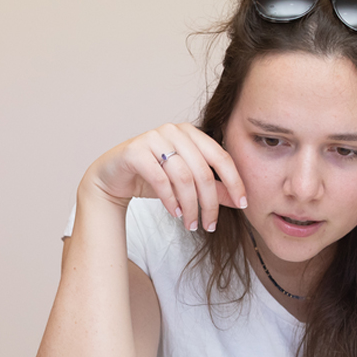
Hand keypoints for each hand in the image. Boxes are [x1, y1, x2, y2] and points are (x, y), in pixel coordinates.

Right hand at [81, 123, 246, 231]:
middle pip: (202, 171)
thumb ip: (212, 187)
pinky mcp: (135, 151)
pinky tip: (173, 213)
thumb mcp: (186, 183)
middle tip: (209, 225)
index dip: (235, 181)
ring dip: (189, 205)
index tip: (243, 204)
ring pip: (182, 177)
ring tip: (190, 224)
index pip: (221, 157)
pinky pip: (159, 179)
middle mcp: (173, 130)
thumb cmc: (151, 177)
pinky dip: (170, 200)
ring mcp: (152, 138)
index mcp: (191, 132)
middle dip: (209, 203)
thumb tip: (238, 200)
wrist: (112, 177)